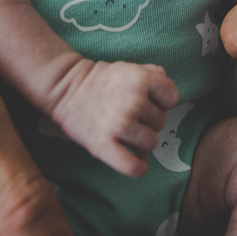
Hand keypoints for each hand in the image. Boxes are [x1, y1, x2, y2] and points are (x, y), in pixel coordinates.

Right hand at [49, 60, 178, 176]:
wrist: (65, 89)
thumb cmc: (100, 80)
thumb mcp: (127, 68)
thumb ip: (151, 72)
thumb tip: (165, 79)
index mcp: (140, 80)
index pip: (171, 97)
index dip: (162, 101)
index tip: (149, 102)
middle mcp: (133, 102)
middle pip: (161, 122)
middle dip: (149, 121)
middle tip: (130, 116)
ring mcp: (119, 125)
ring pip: (151, 143)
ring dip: (142, 142)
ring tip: (128, 135)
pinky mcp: (104, 146)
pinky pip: (133, 166)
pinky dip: (138, 167)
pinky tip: (137, 162)